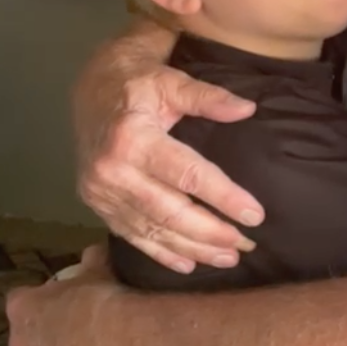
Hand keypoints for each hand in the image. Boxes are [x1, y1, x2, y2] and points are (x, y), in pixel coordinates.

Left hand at [6, 247, 119, 345]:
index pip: (20, 298)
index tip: (61, 296)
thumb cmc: (100, 299)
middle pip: (26, 333)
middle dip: (45, 329)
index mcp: (22, 307)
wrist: (116, 341)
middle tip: (76, 321)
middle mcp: (19, 340)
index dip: (40, 297)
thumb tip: (95, 253)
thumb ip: (92, 260)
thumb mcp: (99, 269)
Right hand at [76, 24, 262, 272]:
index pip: (188, 175)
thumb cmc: (138, 83)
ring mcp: (101, 192)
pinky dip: (160, 253)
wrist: (91, 90)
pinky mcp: (97, 205)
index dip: (224, 197)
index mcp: (133, 138)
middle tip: (246, 245)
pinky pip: (131, 236)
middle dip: (211, 233)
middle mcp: (112, 170)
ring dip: (192, 248)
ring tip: (228, 258)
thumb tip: (247, 109)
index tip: (255, 214)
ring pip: (152, 230)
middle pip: (169, 212)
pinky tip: (187, 264)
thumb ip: (208, 97)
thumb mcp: (172, 81)